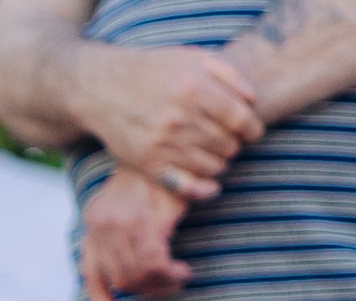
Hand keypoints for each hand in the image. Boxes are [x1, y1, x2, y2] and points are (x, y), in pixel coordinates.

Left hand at [82, 171, 193, 300]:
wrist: (171, 144)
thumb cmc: (155, 175)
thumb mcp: (126, 202)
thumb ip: (117, 232)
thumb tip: (124, 273)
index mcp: (93, 221)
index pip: (90, 273)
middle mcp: (101, 225)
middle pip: (119, 279)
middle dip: (146, 290)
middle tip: (169, 286)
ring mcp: (122, 225)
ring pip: (136, 276)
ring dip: (161, 285)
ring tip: (178, 278)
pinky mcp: (147, 223)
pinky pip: (154, 266)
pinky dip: (169, 276)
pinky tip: (183, 272)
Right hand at [83, 45, 261, 195]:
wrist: (102, 88)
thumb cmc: (152, 70)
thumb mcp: (191, 57)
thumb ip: (227, 74)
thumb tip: (253, 102)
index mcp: (193, 88)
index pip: (240, 119)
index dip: (253, 128)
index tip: (252, 131)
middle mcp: (179, 118)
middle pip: (228, 145)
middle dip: (235, 145)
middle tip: (229, 141)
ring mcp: (162, 144)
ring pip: (212, 167)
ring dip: (220, 163)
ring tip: (215, 153)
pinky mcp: (148, 164)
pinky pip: (187, 186)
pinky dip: (204, 188)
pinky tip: (211, 183)